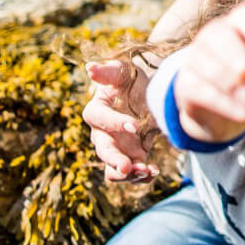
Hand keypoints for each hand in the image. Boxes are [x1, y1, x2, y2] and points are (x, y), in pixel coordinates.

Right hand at [84, 59, 158, 182]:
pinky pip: (131, 174)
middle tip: (128, 167)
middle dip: (114, 161)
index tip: (134, 125)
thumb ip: (107, 71)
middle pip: (103, 150)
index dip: (114, 123)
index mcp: (96, 111)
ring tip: (146, 171)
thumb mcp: (122, 71)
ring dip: (128, 174)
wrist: (147, 95)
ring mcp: (116, 148)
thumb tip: (90, 68)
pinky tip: (154, 171)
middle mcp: (102, 134)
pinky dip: (142, 176)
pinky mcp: (131, 157)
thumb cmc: (130, 81)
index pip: (99, 119)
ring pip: (113, 169)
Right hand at [173, 4, 244, 141]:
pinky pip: (201, 91)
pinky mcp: (185, 84)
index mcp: (241, 27)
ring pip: (208, 65)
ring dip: (231, 84)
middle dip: (235, 53)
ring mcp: (196, 58)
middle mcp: (214, 36)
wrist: (227, 115)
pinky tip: (243, 113)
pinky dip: (224, 103)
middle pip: (219, 34)